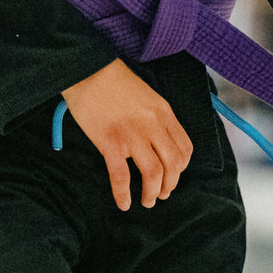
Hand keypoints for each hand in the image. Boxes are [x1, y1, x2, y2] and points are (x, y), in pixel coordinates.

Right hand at [62, 59, 191, 210]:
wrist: (88, 69)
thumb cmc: (113, 81)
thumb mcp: (146, 96)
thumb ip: (155, 118)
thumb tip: (157, 141)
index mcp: (164, 113)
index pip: (184, 148)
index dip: (181, 167)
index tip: (173, 175)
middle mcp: (153, 125)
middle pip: (173, 164)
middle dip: (170, 184)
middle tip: (162, 194)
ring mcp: (132, 135)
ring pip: (154, 173)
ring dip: (153, 192)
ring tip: (148, 201)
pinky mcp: (110, 142)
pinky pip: (121, 176)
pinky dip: (123, 194)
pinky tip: (124, 203)